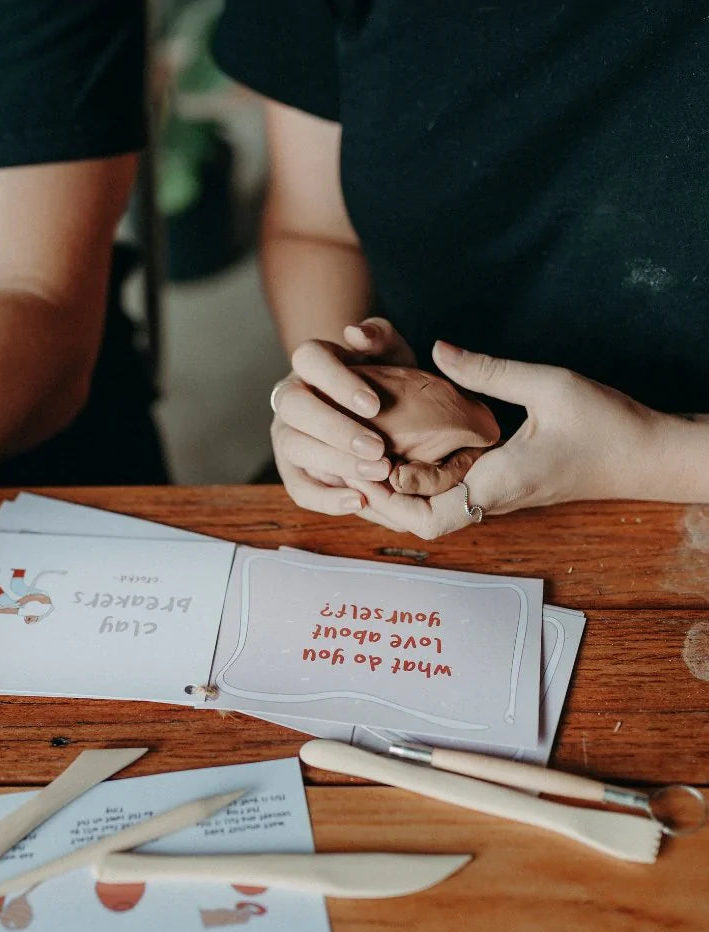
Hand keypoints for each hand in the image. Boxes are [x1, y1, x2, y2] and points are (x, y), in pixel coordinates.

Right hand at [271, 318, 416, 513]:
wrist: (381, 415)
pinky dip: (326, 499)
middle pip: (294, 405)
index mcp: (310, 362)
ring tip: (377, 474)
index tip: (375, 405)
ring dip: (334, 461)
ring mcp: (286, 433)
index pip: (309, 359)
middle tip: (378, 448)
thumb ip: (380, 336)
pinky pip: (299, 488)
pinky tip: (358, 502)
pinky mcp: (293, 469)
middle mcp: (290, 396)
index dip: (337, 381)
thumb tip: (355, 333)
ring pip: (293, 446)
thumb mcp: (391, 353)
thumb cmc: (385, 379)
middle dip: (335, 428)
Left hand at [345, 341, 668, 538]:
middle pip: (421, 524)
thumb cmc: (606, 423)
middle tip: (346, 469)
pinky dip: (418, 488)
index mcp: (499, 483)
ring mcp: (496, 499)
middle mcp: (493, 500)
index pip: (430, 516)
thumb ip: (489, 371)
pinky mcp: (501, 490)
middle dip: (381, 504)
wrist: (644, 456)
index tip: (361, 467)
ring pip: (432, 516)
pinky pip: (448, 501)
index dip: (390, 499)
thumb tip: (439, 349)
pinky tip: (398, 460)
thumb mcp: (549, 385)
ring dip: (396, 498)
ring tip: (360, 465)